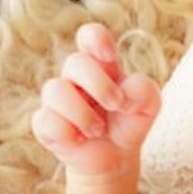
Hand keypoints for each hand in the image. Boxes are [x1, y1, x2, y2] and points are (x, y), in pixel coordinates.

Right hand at [31, 23, 160, 178]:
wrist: (115, 158)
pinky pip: (46, 120)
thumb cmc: (128, 123)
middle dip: (99, 85)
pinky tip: (79, 140)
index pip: (89, 35)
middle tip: (116, 105)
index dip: (96, 39)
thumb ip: (144, 91)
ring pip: (56, 90)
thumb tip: (124, 97)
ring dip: (83, 114)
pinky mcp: (45, 123)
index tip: (109, 57)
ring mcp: (56, 99)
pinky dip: (68, 134)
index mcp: (100, 65)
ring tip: (97, 130)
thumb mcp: (148, 106)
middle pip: (75, 62)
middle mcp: (74, 77)